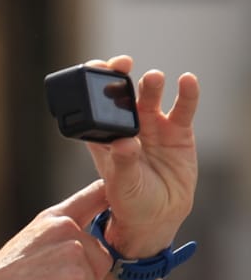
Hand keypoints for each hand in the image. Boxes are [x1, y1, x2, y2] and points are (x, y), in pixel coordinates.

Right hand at [0, 180, 113, 279]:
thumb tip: (92, 239)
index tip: (115, 203)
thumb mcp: (30, 244)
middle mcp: (68, 228)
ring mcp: (74, 251)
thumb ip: (59, 235)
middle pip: (102, 260)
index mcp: (54, 218)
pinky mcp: (77, 279)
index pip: (98, 193)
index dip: (112, 199)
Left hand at [82, 55, 199, 256]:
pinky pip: (183, 109)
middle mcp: (127, 127)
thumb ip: (122, 163)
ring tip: (152, 78)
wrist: (158, 215)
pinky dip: (186, 95)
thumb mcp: (122, 185)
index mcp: (103, 137)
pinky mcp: (177, 131)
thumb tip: (124, 144)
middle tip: (121, 64)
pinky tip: (187, 81)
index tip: (94, 71)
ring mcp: (152, 126)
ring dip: (150, 86)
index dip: (93, 88)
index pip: (95, 108)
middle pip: (122, 97)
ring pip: (150, 99)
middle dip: (119, 79)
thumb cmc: (131, 201)